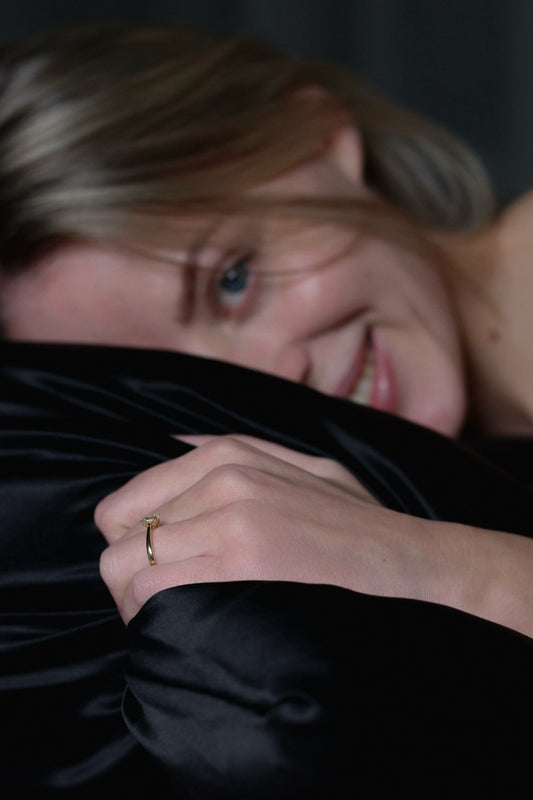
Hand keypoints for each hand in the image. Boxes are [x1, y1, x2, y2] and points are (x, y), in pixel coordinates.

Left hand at [96, 434, 429, 623]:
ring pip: (125, 568)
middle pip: (116, 536)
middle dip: (131, 575)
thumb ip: (236, 448)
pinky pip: (156, 593)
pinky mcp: (242, 562)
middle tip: (165, 601)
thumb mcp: (301, 464)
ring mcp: (231, 518)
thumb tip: (173, 441)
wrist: (406, 561)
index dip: (132, 544)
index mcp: (225, 453)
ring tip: (181, 616)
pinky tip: (196, 627)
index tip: (159, 570)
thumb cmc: (352, 523)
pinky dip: (160, 618)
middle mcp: (221, 478)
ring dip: (142, 602)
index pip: (121, 503)